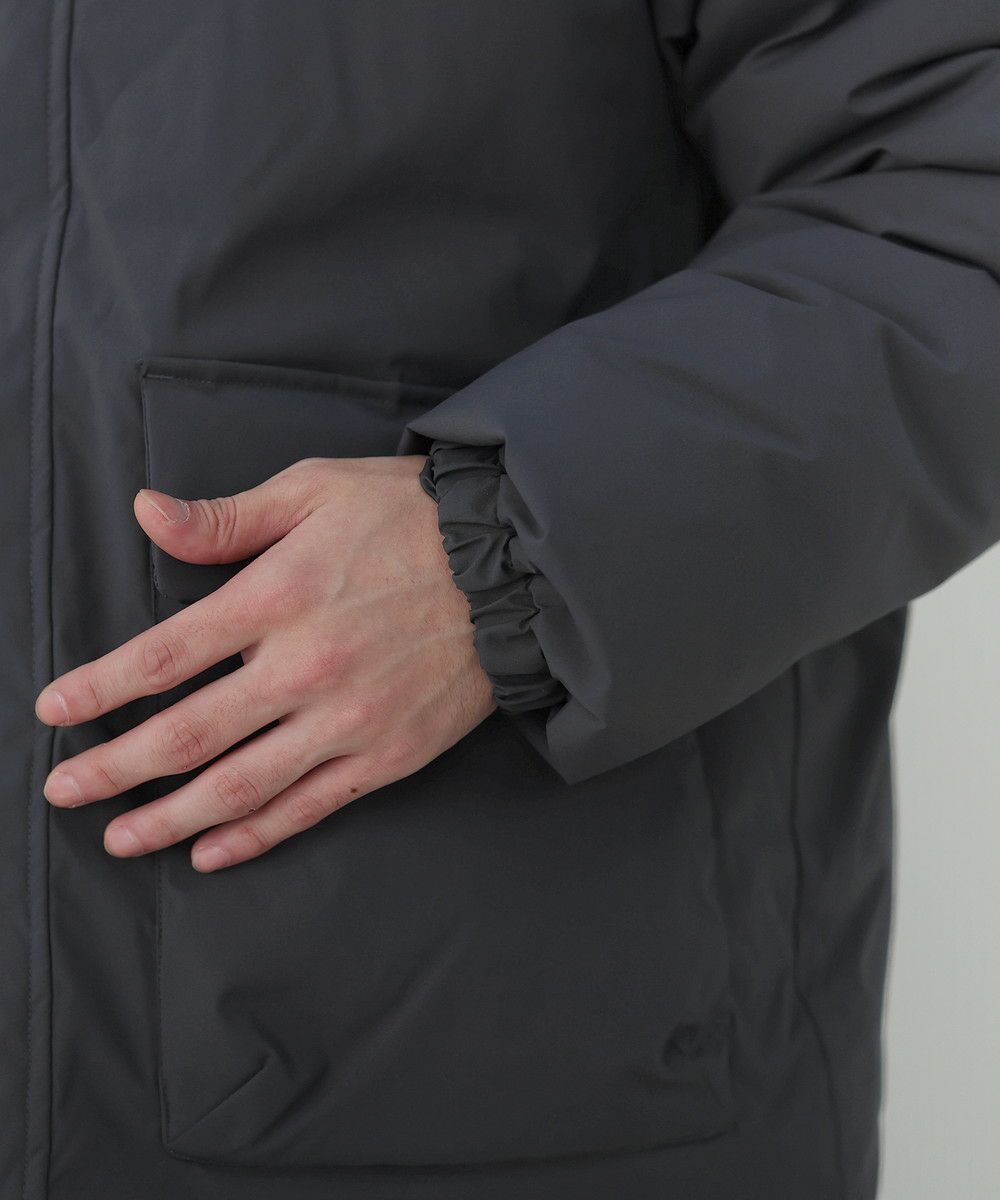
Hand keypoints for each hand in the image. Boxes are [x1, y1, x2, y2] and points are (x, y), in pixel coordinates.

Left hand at [34, 455, 496, 870]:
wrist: (512, 565)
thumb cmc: (409, 518)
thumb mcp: (315, 490)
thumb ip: (226, 517)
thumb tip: (147, 515)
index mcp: (276, 597)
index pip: (163, 656)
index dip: (99, 688)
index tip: (57, 708)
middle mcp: (303, 668)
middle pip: (186, 734)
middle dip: (113, 769)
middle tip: (63, 791)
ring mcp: (347, 720)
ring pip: (239, 786)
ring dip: (169, 819)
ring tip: (119, 838)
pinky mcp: (387, 754)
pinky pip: (309, 807)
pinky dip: (254, 836)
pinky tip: (210, 853)